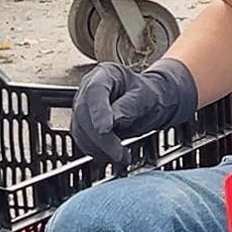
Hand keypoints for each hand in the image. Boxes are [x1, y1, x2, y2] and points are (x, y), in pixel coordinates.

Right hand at [70, 59, 198, 172]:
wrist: (150, 102)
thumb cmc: (149, 95)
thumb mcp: (146, 97)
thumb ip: (130, 106)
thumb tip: (114, 119)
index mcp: (105, 74)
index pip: (95, 92)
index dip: (98, 112)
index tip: (105, 130)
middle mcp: (88, 88)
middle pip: (84, 114)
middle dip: (101, 138)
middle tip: (119, 154)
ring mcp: (83, 107)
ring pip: (80, 130)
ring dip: (98, 148)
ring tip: (121, 157)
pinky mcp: (83, 124)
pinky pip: (83, 140)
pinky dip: (96, 152)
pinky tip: (112, 157)